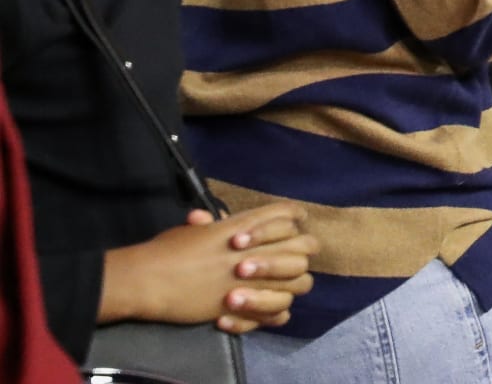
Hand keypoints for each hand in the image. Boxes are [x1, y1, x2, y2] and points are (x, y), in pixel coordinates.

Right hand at [100, 203, 318, 333]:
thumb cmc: (167, 251)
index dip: (293, 220)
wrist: (148, 280)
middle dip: (298, 252)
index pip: (291, 214)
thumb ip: (216, 226)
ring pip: (301, 282)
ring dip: (290, 284)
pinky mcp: (246, 306)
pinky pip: (279, 313)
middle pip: (306, 246)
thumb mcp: (195, 230)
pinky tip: (256, 311)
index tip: (287, 229)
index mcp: (247, 225)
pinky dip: (272, 314)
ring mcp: (256, 279)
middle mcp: (258, 250)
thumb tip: (213, 220)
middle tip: (278, 261)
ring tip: (266, 288)